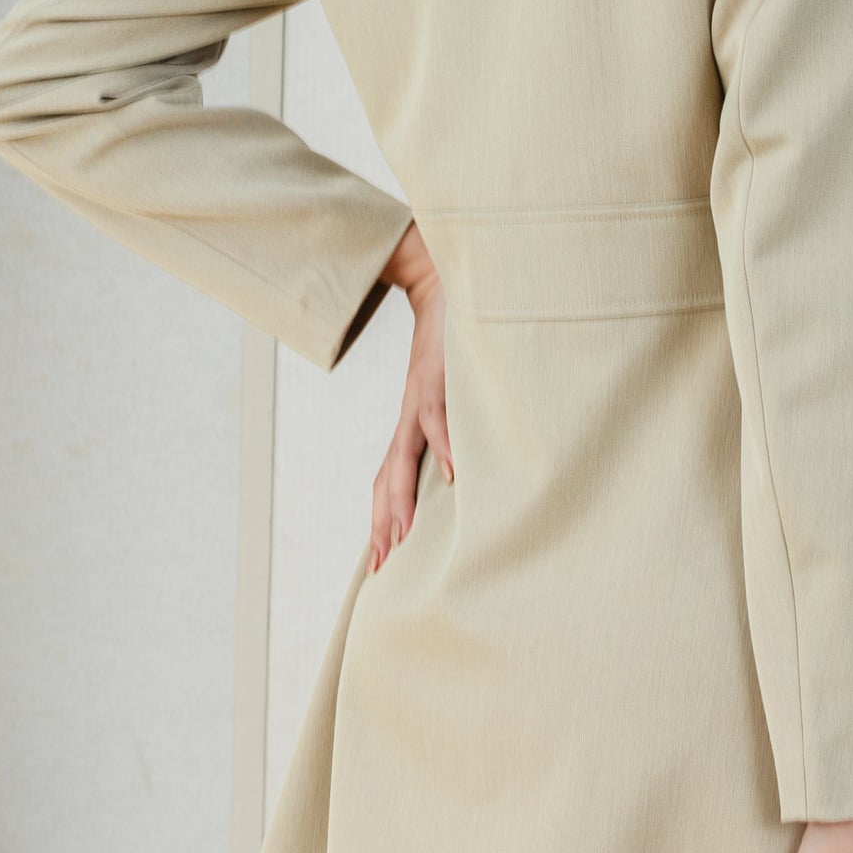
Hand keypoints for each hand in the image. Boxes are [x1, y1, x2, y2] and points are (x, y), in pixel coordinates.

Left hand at [369, 223, 450, 573]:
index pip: (392, 479)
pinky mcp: (437, 378)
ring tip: (401, 538)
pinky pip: (439, 418)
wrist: (444, 285)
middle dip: (383, 524)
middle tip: (382, 567)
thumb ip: (460, 425)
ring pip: (404, 458)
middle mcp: (410, 418)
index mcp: (413, 424)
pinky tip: (451, 474)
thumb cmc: (455, 343)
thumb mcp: (456, 391)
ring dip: (401, 499)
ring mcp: (420, 399)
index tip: (382, 561)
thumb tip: (471, 464)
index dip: (384, 518)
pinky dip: (445, 446)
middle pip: (388, 480)